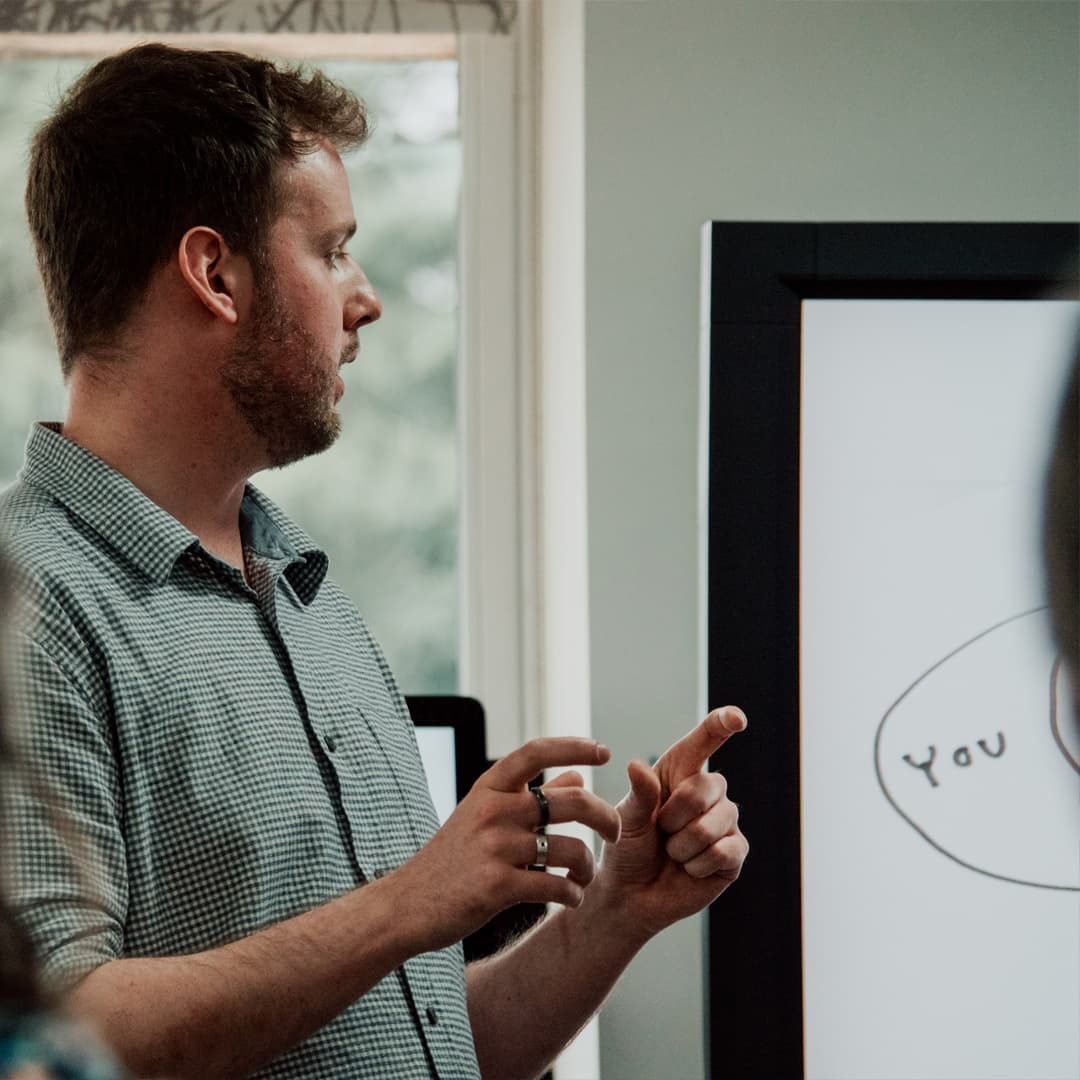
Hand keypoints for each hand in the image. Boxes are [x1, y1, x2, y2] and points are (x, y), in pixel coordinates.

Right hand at [386, 738, 621, 952]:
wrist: (408, 904)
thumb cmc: (452, 858)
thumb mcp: (485, 815)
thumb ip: (532, 794)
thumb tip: (577, 772)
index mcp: (490, 788)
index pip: (537, 751)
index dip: (574, 745)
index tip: (604, 750)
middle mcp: (494, 810)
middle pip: (573, 801)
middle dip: (607, 817)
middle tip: (617, 832)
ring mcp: (495, 848)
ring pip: (571, 849)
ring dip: (588, 867)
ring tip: (584, 878)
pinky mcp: (497, 886)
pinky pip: (556, 886)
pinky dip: (573, 894)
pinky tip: (571, 898)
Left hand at [595, 707, 747, 937]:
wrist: (631, 893)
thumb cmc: (627, 848)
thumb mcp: (627, 818)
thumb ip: (640, 794)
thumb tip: (637, 765)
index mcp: (680, 772)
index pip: (705, 740)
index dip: (722, 724)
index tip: (737, 717)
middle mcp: (709, 792)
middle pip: (707, 787)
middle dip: (675, 816)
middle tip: (661, 832)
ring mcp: (725, 822)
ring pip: (714, 823)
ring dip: (683, 845)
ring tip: (673, 852)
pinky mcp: (735, 854)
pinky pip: (725, 852)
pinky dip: (698, 864)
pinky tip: (689, 868)